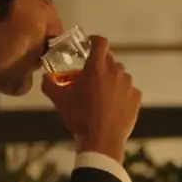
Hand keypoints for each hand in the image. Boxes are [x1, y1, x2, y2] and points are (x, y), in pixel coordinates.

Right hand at [42, 36, 141, 161]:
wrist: (101, 140)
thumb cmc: (79, 118)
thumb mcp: (59, 101)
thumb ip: (49, 84)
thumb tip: (45, 77)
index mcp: (96, 67)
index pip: (100, 42)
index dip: (94, 41)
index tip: (90, 45)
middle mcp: (115, 71)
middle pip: (109, 59)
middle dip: (100, 65)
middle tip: (90, 77)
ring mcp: (128, 84)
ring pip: (120, 75)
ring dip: (111, 80)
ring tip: (101, 95)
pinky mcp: (136, 97)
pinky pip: (128, 89)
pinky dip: (121, 93)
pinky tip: (112, 105)